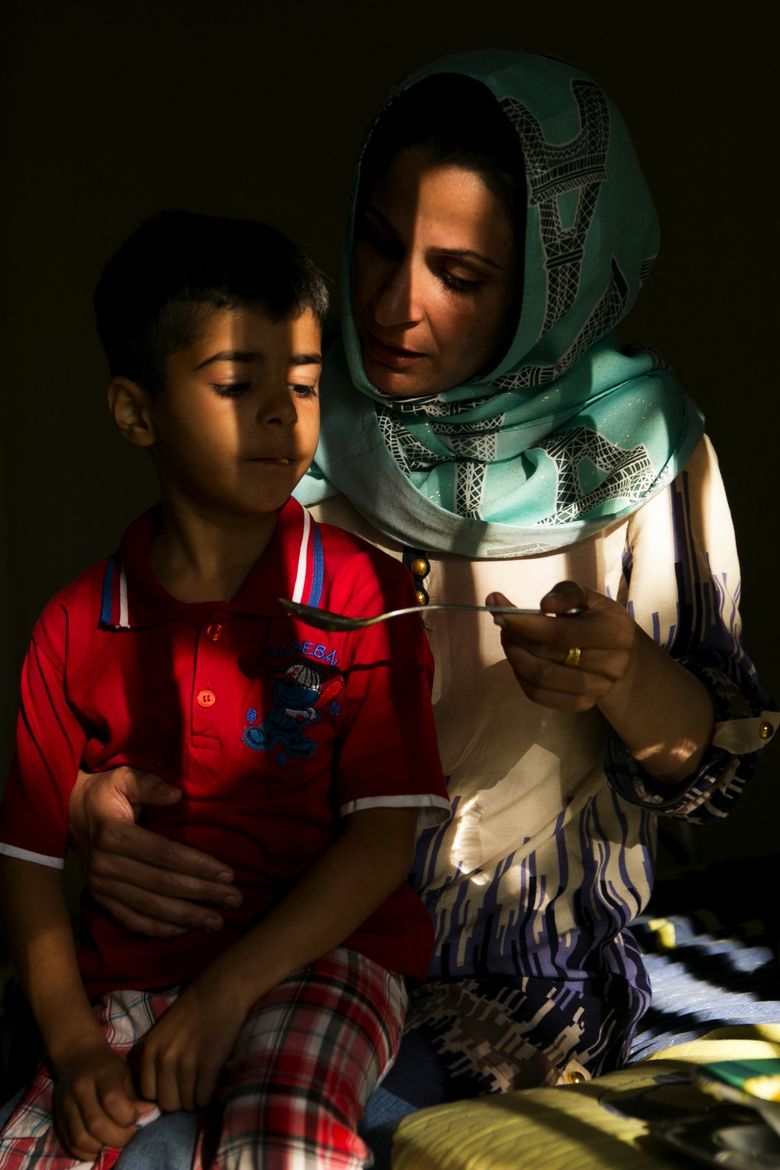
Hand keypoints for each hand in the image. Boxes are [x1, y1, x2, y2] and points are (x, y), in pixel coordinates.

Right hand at [54, 1043, 153, 1159]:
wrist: (77, 1057)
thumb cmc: (107, 1067)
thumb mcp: (125, 1073)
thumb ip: (135, 1097)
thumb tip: (149, 1115)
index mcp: (101, 1074)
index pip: (112, 1100)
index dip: (129, 1116)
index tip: (138, 1117)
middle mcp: (80, 1089)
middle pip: (96, 1124)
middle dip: (118, 1137)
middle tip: (130, 1135)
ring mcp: (65, 1106)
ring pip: (81, 1139)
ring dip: (102, 1148)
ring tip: (115, 1141)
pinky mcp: (58, 1119)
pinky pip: (70, 1145)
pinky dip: (87, 1152)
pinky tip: (100, 1146)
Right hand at [69, 766, 241, 936]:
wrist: (67, 811)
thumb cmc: (105, 793)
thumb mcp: (124, 777)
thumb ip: (149, 784)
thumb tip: (177, 795)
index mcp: (114, 834)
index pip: (165, 855)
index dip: (198, 865)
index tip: (228, 873)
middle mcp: (106, 864)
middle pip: (162, 884)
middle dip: (202, 894)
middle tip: (234, 899)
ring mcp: (101, 885)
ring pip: (149, 907)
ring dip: (185, 917)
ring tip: (216, 921)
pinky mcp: (99, 897)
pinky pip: (130, 919)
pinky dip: (157, 929)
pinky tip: (183, 930)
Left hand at [140, 969, 247, 1111]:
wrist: (221, 989)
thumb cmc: (194, 1010)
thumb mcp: (164, 1033)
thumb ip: (158, 1059)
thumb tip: (160, 1093)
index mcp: (150, 1049)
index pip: (148, 1094)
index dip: (164, 1095)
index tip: (176, 1089)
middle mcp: (164, 1058)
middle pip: (168, 1103)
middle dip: (181, 1101)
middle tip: (192, 1090)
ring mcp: (186, 1061)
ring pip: (187, 1104)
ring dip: (196, 1100)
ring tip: (204, 1085)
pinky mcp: (209, 1063)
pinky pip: (204, 1097)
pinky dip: (209, 1097)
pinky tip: (213, 1084)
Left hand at [488, 580, 634, 711]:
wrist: (615, 652)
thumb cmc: (594, 617)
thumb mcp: (585, 597)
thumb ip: (566, 594)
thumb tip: (545, 603)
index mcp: (616, 632)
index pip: (563, 633)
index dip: (527, 624)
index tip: (500, 611)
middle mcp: (612, 665)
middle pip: (548, 656)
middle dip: (517, 638)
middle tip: (502, 622)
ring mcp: (599, 688)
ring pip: (541, 679)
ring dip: (516, 657)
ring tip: (509, 639)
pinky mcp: (583, 704)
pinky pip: (539, 696)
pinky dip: (521, 676)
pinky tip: (519, 658)